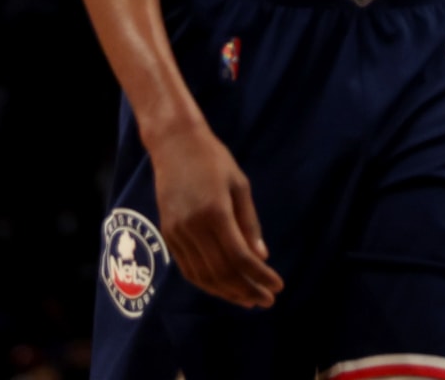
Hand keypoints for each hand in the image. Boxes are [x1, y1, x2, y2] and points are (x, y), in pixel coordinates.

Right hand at [147, 121, 282, 308]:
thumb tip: (261, 257)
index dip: (259, 276)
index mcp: (215, 213)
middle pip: (221, 271)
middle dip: (246, 290)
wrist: (174, 144)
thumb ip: (249, 224)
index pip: (239, 257)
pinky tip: (224, 287)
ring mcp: (176, 233)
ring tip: (248, 300)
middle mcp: (193, 227)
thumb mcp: (240, 186)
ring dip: (227, 292)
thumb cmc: (214, 160)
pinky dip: (207, 283)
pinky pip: (188, 268)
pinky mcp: (167, 234)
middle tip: (266, 301)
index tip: (277, 286)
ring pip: (202, 275)